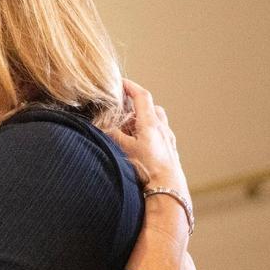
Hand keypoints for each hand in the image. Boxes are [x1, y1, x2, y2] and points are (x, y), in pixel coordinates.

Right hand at [109, 79, 189, 201]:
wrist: (167, 188)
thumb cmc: (146, 168)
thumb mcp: (122, 149)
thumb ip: (111, 134)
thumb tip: (99, 126)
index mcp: (150, 123)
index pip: (141, 96)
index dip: (130, 86)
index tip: (120, 81)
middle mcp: (162, 128)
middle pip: (151, 108)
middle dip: (136, 105)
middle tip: (122, 109)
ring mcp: (167, 140)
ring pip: (156, 121)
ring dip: (143, 121)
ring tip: (129, 130)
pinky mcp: (169, 151)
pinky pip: (159, 135)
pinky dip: (149, 134)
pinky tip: (141, 146)